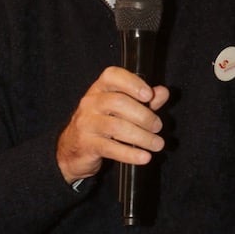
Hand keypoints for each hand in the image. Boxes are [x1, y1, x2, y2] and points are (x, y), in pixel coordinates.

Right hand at [56, 66, 169, 183]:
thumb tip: (162, 92)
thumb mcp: (121, 109)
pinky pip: (111, 148)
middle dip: (144, 116)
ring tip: (156, 144)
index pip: (112, 76)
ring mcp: (86, 123)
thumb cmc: (100, 124)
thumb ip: (143, 100)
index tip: (149, 95)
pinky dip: (131, 154)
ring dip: (142, 137)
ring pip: (116, 127)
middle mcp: (90, 103)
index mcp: (99, 90)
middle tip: (157, 127)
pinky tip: (144, 157)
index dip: (132, 83)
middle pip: (118, 102)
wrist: (72, 149)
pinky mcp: (87, 144)